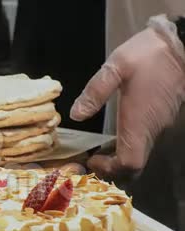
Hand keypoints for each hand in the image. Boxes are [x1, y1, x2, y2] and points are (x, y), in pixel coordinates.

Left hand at [70, 15, 184, 178]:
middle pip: (136, 165)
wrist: (184, 43)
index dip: (110, 168)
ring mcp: (161, 124)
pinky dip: (129, 147)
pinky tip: (116, 137)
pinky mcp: (164, 116)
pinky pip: (146, 142)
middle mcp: (153, 129)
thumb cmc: (150, 54)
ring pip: (142, 154)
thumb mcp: (116, 67)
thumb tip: (76, 115)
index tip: (92, 159)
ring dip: (121, 159)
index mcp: (140, 121)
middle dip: (113, 169)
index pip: (130, 163)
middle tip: (93, 160)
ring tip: (100, 151)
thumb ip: (95, 92)